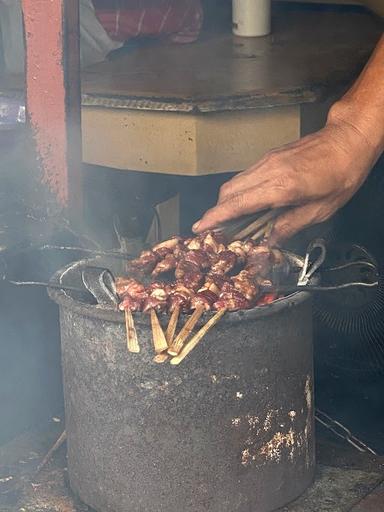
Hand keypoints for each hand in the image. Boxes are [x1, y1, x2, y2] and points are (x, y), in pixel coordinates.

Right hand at [193, 110, 380, 243]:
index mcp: (282, 187)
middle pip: (228, 191)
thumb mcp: (321, 210)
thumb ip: (291, 225)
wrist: (349, 139)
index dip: (216, 217)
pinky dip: (239, 191)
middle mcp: (269, 170)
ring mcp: (267, 160)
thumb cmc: (342, 174)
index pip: (238, 203)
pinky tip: (247, 203)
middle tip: (215, 230)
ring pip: (235, 182)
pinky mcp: (270, 156)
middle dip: (217, 211)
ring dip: (227, 202)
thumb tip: (270, 241)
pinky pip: (246, 175)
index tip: (200, 227)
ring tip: (229, 220)